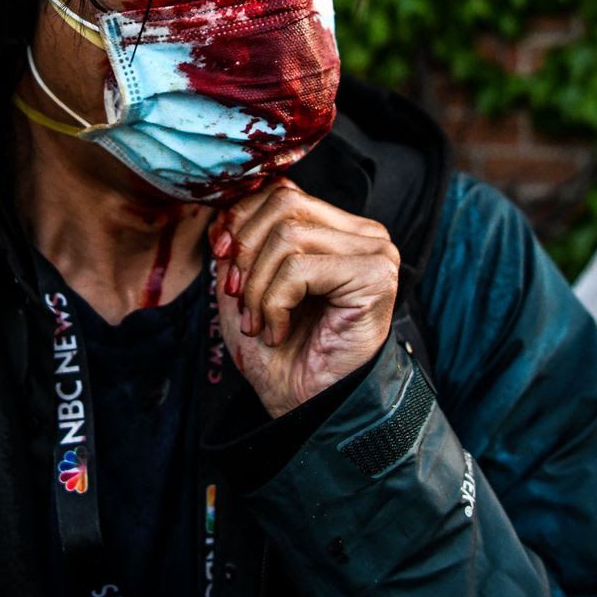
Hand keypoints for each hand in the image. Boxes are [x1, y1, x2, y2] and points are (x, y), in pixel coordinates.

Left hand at [209, 179, 399, 418]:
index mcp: (336, 228)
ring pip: (289, 237)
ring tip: (259, 323)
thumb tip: (222, 215)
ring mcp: (375, 252)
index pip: (280, 191)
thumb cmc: (278, 350)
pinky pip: (300, 269)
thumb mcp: (245, 284)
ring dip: (258, 287)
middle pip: (284, 205)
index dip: (240, 220)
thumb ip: (238, 243)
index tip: (221, 258)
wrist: (304, 404)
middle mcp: (363, 234)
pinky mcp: (375, 276)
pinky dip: (275, 304)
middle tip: (239, 299)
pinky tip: (279, 331)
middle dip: (246, 254)